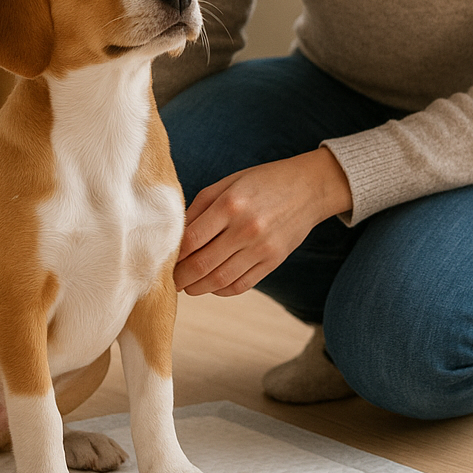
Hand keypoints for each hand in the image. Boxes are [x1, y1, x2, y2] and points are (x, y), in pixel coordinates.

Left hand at [174, 148, 352, 297]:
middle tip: (170, 280)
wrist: (309, 188)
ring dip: (197, 288)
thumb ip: (200, 207)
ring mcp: (262, 248)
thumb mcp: (228, 183)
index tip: (163, 260)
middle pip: (202, 265)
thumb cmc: (262, 182)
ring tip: (187, 286)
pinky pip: (241, 285)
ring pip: (220, 280)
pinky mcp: (274, 261)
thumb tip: (175, 237)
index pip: (191, 240)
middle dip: (180, 277)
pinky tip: (212, 285)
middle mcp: (246, 228)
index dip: (173, 255)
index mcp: (230, 205)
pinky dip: (221, 290)